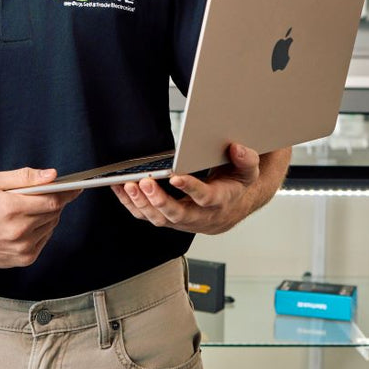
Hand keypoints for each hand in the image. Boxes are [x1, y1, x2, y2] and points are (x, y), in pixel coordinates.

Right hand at [0, 168, 81, 267]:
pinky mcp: (25, 258)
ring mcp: (23, 247)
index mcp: (11, 208)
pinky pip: (45, 238)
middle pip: (54, 212)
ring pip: (52, 225)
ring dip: (48, 216)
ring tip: (31, 210)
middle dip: (55, 201)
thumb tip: (52, 175)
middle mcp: (19, 230)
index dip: (66, 192)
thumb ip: (25, 176)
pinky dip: (42, 229)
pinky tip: (28, 224)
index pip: (51, 200)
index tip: (76, 186)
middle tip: (50, 194)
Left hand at [111, 143, 268, 234]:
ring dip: (142, 203)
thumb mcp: (248, 170)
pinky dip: (132, 204)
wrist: (231, 208)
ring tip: (128, 185)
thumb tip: (237, 148)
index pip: (205, 198)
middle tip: (144, 183)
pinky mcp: (169, 219)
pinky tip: (120, 189)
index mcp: (220, 201)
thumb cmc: (235, 185)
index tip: (176, 177)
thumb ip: (246, 159)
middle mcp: (200, 215)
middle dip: (159, 200)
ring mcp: (182, 220)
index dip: (191, 189)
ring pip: (159, 219)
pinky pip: (147, 216)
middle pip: (177, 214)